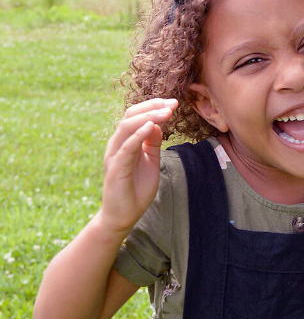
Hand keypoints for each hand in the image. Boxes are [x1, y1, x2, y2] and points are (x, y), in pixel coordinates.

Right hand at [100, 98, 177, 234]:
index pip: (137, 115)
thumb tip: (158, 123)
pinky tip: (151, 127)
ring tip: (166, 112)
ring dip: (148, 117)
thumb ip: (153, 142)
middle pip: (131, 116)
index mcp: (125, 140)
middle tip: (173, 104)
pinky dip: (138, 135)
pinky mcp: (116, 168)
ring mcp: (115, 155)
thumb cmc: (137, 188)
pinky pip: (126, 147)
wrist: (123, 215)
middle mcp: (117, 144)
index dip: (154, 106)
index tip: (174, 103)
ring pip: (127, 127)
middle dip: (153, 107)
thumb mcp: (151, 160)